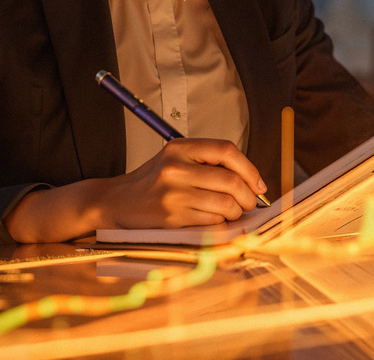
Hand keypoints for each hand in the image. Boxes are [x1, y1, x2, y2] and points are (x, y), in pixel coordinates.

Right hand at [5, 138, 265, 242]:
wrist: (114, 202)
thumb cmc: (152, 182)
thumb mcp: (174, 159)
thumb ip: (207, 163)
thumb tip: (251, 181)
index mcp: (179, 148)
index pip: (226, 150)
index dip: (250, 168)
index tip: (259, 184)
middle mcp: (175, 168)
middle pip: (230, 181)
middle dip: (248, 197)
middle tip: (250, 205)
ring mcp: (172, 194)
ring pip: (224, 205)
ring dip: (236, 214)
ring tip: (233, 215)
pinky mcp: (170, 218)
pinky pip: (211, 223)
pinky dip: (222, 225)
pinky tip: (218, 223)